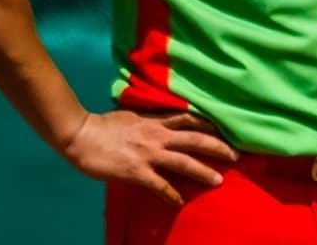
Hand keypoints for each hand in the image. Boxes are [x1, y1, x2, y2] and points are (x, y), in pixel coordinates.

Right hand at [60, 111, 237, 206]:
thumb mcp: (130, 116)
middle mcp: (156, 136)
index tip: (226, 129)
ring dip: (203, 171)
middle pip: (194, 139)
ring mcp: (148, 154)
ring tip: (218, 180)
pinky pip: (160, 185)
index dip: (209, 123)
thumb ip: (148, 121)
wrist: (80, 135)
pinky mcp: (137, 171)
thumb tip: (160, 122)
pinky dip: (171, 194)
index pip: (187, 119)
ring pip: (184, 162)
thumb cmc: (102, 126)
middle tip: (235, 155)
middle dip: (217, 146)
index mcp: (153, 122)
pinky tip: (179, 201)